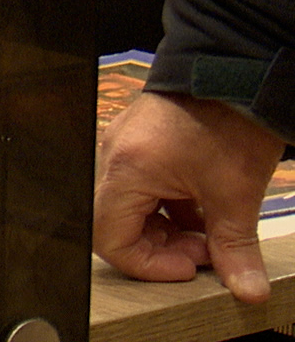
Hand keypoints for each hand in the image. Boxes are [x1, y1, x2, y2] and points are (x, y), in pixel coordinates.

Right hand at [95, 90, 285, 301]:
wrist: (235, 68)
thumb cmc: (229, 120)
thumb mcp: (236, 192)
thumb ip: (235, 247)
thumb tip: (247, 290)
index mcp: (127, 170)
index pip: (111, 238)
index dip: (149, 264)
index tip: (189, 266)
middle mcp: (115, 157)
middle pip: (118, 224)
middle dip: (162, 248)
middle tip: (207, 251)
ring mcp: (125, 146)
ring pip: (132, 207)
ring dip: (168, 229)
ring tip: (211, 231)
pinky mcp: (140, 140)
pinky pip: (142, 185)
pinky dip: (170, 206)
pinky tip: (205, 208)